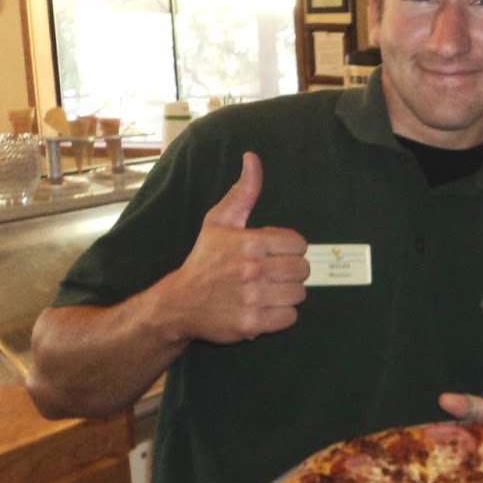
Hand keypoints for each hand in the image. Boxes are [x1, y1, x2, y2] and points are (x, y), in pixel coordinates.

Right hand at [162, 152, 308, 343]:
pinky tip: (264, 307)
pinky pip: (290, 318)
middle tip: (272, 274)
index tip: (275, 253)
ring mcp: (253, 298)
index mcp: (250, 242)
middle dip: (290, 272)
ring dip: (286, 294)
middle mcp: (253, 269)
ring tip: (267, 291)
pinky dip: (281, 315)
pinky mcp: (252, 323)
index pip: (299, 244)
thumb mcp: (219, 222)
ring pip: (299, 294)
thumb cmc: (204, 260)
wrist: (179, 303)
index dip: (290, 249)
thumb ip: (243, 192)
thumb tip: (252, 159)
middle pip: (303, 270)